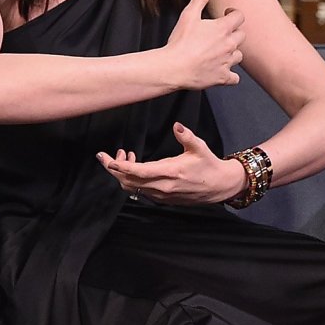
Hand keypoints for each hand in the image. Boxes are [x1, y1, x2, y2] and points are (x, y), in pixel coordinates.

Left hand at [97, 123, 246, 205]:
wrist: (220, 186)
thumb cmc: (209, 165)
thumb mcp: (200, 148)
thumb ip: (186, 136)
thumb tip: (176, 126)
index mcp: (171, 173)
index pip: (140, 172)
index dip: (122, 167)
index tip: (110, 159)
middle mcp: (163, 187)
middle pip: (129, 181)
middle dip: (113, 169)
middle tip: (104, 156)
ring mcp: (161, 194)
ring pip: (132, 187)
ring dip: (122, 174)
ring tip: (122, 157)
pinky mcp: (162, 198)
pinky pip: (140, 190)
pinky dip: (131, 179)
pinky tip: (135, 167)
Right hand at [163, 0, 245, 89]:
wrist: (173, 68)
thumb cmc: (180, 41)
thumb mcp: (189, 15)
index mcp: (223, 28)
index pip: (240, 16)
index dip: (233, 14)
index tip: (225, 14)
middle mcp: (229, 45)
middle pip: (241, 36)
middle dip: (233, 33)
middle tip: (220, 34)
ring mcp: (227, 62)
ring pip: (239, 56)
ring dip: (232, 53)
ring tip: (219, 51)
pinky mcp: (223, 78)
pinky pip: (234, 78)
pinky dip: (230, 75)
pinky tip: (221, 71)